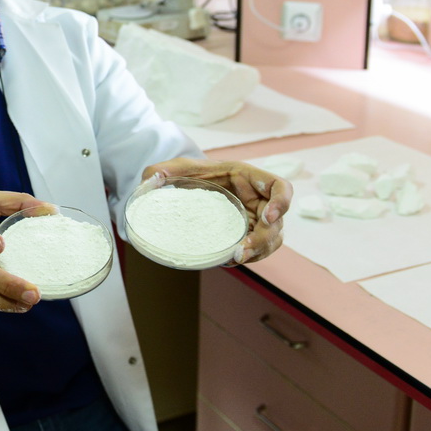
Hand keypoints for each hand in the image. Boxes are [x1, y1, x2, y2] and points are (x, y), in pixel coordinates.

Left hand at [141, 158, 291, 264]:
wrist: (198, 189)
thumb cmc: (198, 175)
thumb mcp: (183, 169)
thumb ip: (166, 169)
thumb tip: (149, 180)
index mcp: (251, 179)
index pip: (281, 188)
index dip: (281, 202)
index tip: (268, 216)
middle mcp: (260, 201)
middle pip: (277, 222)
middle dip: (263, 239)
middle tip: (242, 251)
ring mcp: (257, 220)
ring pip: (272, 240)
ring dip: (258, 252)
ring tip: (235, 259)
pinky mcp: (250, 235)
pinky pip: (259, 250)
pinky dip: (248, 257)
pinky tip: (228, 261)